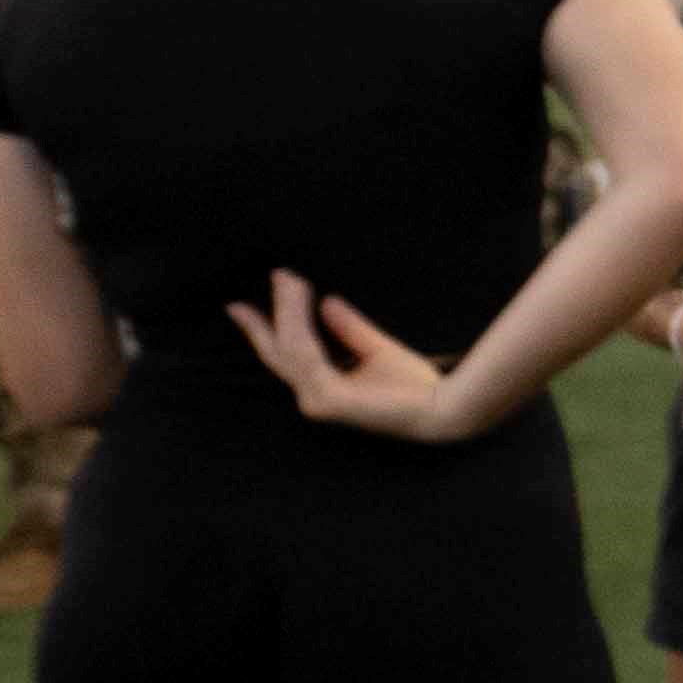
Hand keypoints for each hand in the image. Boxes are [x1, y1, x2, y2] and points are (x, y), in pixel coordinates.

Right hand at [228, 270, 463, 439]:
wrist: (444, 407)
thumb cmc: (416, 386)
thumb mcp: (377, 349)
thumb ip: (350, 328)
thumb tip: (327, 300)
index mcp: (322, 387)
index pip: (283, 355)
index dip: (261, 329)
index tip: (238, 306)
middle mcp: (313, 397)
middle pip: (279, 350)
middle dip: (272, 311)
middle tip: (277, 275)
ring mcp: (318, 401)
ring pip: (290, 346)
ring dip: (289, 309)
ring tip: (291, 279)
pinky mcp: (330, 399)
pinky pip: (306, 353)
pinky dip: (301, 322)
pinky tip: (304, 298)